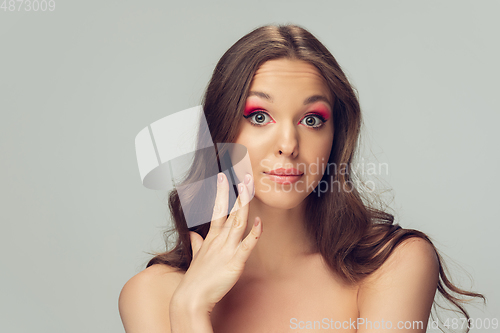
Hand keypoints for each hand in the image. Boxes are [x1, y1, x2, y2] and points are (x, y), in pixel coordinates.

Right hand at [172, 172, 261, 313]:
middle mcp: (219, 240)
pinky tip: (259, 222)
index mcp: (211, 238)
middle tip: (243, 175)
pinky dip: (254, 233)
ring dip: (243, 204)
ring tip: (248, 187)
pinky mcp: (235, 261)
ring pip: (238, 222)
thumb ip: (196, 244)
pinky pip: (246, 245)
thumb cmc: (195, 279)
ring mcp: (227, 249)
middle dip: (237, 192)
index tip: (223, 177)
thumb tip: (193, 234)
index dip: (222, 193)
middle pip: (230, 211)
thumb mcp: (196, 257)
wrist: (191, 298)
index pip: (218, 209)